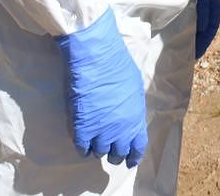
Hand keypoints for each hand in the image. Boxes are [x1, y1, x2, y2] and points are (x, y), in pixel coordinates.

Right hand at [55, 10, 147, 166]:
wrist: (96, 58)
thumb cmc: (118, 66)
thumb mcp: (135, 88)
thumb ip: (133, 108)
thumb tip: (129, 117)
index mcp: (136, 119)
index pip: (138, 147)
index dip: (133, 156)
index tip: (129, 161)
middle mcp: (120, 130)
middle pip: (118, 153)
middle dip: (114, 153)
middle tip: (109, 150)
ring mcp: (101, 131)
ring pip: (99, 152)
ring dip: (97, 149)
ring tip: (94, 142)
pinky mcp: (82, 128)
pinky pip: (82, 148)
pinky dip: (82, 148)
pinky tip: (82, 142)